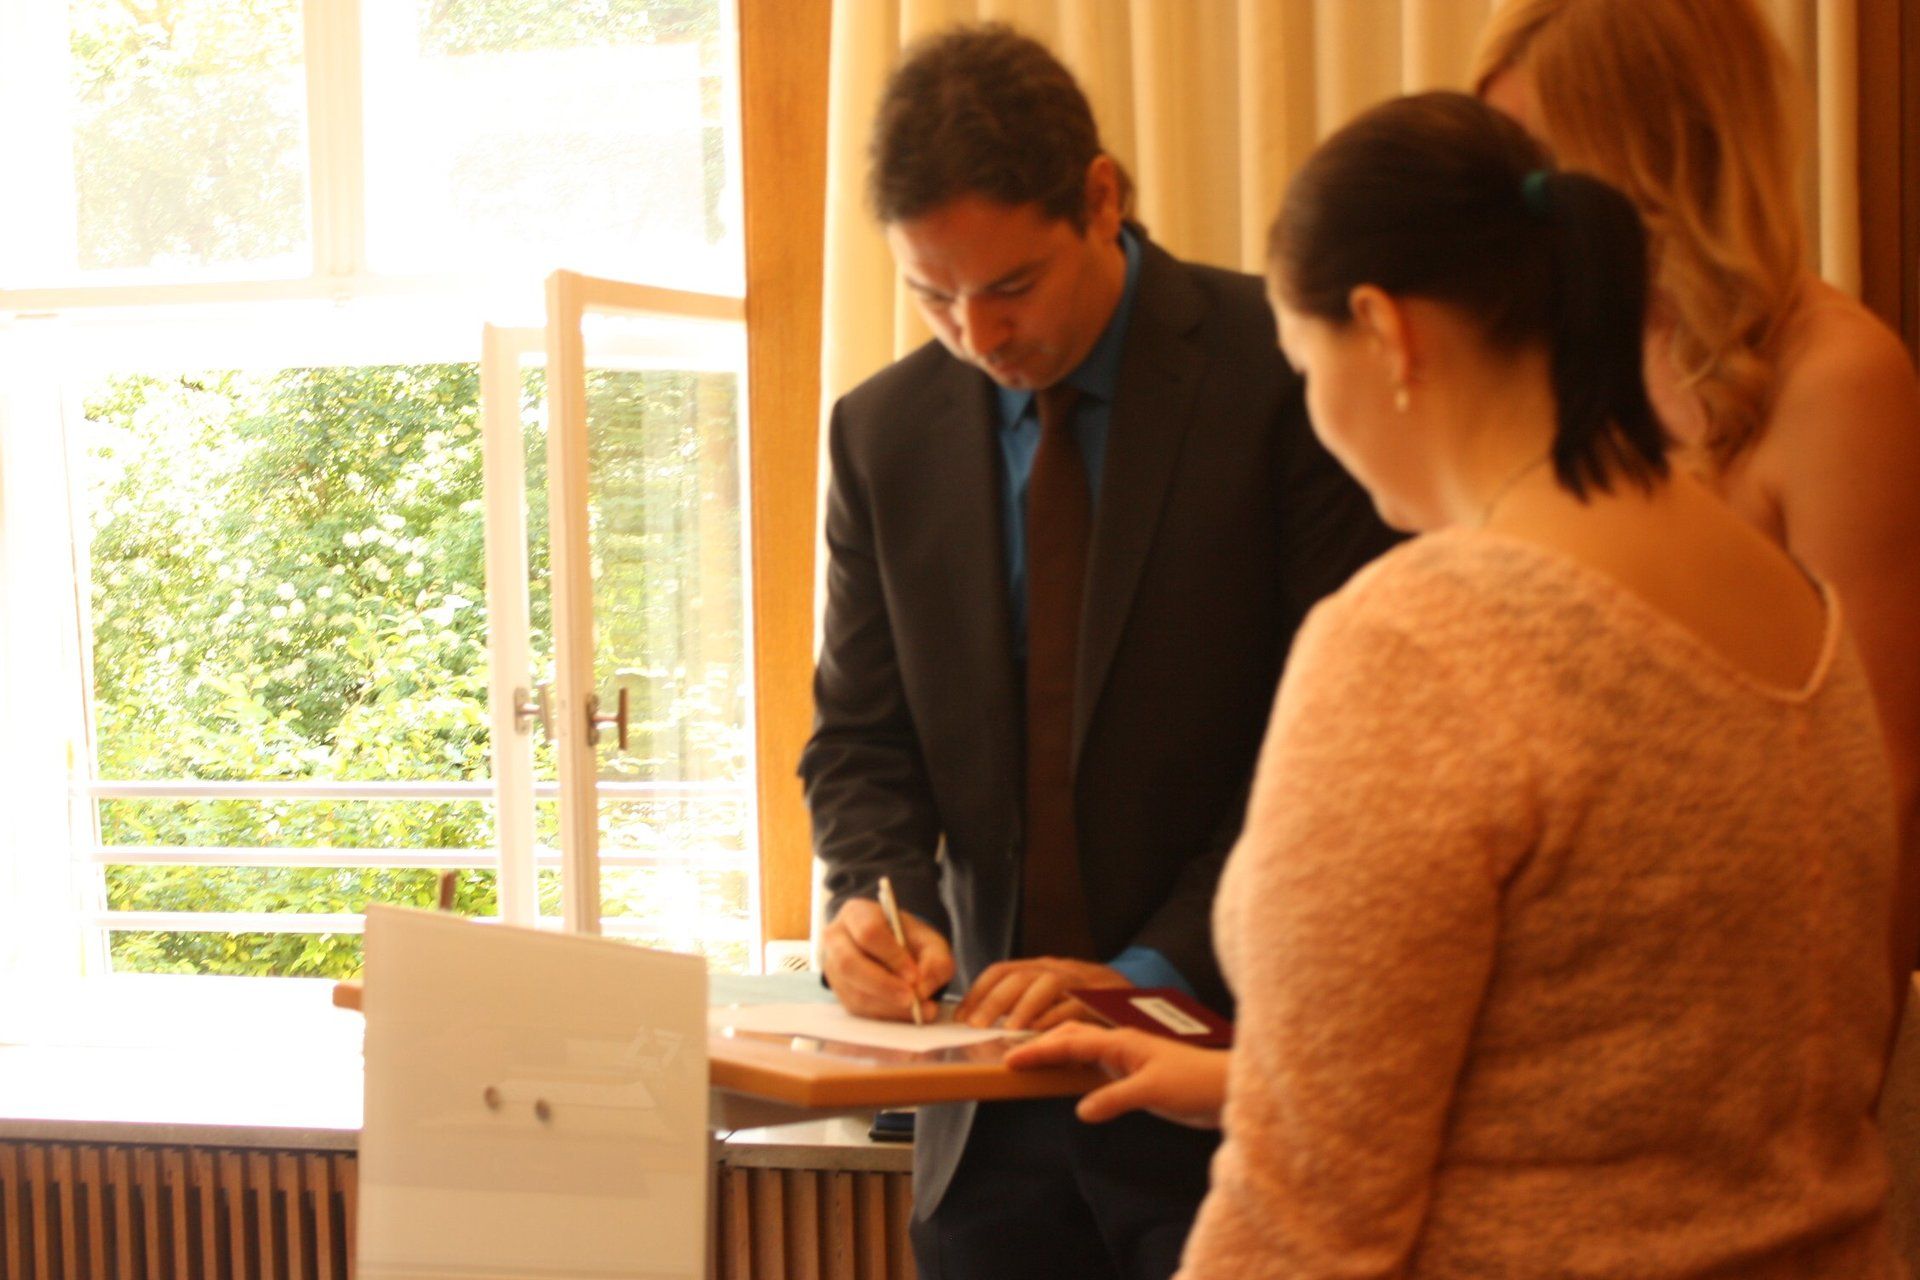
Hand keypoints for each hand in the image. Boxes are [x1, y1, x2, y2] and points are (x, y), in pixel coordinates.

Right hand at [821, 897, 954, 1022]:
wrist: (893, 949)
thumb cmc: (909, 941)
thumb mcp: (930, 942)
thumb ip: (935, 961)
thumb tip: (922, 988)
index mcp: (857, 913)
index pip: (868, 932)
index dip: (890, 956)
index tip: (913, 975)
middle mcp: (836, 939)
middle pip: (850, 964)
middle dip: (884, 986)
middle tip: (912, 999)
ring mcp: (832, 967)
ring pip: (852, 991)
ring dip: (887, 1006)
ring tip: (917, 1010)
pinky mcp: (838, 992)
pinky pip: (856, 1009)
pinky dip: (884, 1016)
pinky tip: (906, 1015)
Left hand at [953, 958, 1132, 1031]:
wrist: (1137, 998)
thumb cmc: (1085, 1004)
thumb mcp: (1051, 999)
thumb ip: (1023, 1006)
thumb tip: (982, 1024)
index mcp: (1040, 968)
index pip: (1001, 971)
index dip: (978, 992)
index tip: (961, 1017)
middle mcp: (1057, 968)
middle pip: (1020, 976)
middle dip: (994, 1001)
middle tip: (976, 1026)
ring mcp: (1080, 980)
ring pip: (1047, 984)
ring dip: (1025, 1006)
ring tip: (1009, 1030)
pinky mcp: (1101, 997)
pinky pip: (1077, 1003)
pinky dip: (1058, 1016)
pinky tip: (1042, 1032)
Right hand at [1004, 1024, 1228, 1128]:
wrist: (1228, 1088)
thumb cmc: (1195, 1084)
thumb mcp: (1152, 1091)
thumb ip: (1114, 1098)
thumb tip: (1081, 1111)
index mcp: (1121, 1042)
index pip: (1070, 1043)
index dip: (1039, 1051)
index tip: (1010, 1059)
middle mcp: (1121, 1045)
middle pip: (1072, 1038)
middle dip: (1041, 1045)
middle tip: (1011, 1058)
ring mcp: (1129, 1059)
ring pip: (1083, 1050)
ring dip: (1057, 1053)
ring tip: (1032, 1063)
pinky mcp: (1137, 1076)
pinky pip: (1096, 1067)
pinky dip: (1076, 1069)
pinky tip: (1070, 1080)